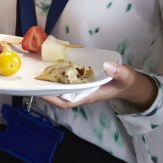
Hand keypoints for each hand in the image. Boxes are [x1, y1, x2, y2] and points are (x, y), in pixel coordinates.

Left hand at [40, 61, 157, 110]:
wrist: (130, 84)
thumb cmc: (127, 83)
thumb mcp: (127, 77)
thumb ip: (119, 72)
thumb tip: (107, 65)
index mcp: (89, 95)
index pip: (66, 102)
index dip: (52, 98)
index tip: (39, 91)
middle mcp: (82, 92)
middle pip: (59, 94)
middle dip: (45, 87)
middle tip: (31, 75)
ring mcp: (81, 86)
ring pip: (61, 86)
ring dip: (50, 78)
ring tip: (36, 66)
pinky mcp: (82, 79)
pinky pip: (67, 77)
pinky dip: (59, 71)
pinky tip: (51, 60)